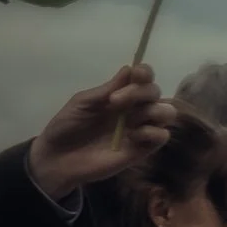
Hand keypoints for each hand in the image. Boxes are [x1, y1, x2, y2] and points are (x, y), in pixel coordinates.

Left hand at [26, 65, 176, 199]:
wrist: (59, 158)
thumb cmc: (67, 126)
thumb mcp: (83, 102)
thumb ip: (107, 88)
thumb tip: (130, 69)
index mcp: (120, 95)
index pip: (142, 78)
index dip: (144, 72)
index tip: (135, 74)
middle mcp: (134, 109)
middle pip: (155, 92)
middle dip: (140, 92)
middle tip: (114, 101)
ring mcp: (140, 128)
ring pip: (167, 112)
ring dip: (154, 110)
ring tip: (130, 118)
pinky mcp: (143, 149)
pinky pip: (162, 136)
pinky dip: (153, 132)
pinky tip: (134, 136)